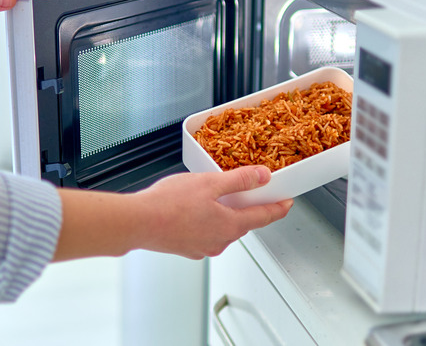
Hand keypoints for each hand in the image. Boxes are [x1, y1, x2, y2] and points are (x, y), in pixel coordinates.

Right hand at [53, 166, 292, 261]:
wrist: (138, 222)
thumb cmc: (168, 204)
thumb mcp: (210, 183)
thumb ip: (240, 180)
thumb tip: (262, 177)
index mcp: (230, 226)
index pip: (264, 217)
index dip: (278, 208)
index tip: (287, 203)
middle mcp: (219, 241)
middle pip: (243, 223)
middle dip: (248, 208)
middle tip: (250, 192)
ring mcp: (202, 247)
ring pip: (222, 228)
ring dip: (224, 214)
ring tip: (216, 196)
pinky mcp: (186, 248)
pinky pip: (204, 233)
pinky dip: (206, 221)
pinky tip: (193, 208)